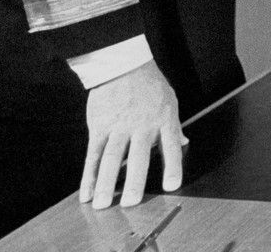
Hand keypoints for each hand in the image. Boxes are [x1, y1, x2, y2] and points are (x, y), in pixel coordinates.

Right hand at [80, 60, 184, 209]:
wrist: (123, 64)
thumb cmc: (149, 85)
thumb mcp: (170, 102)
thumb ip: (174, 127)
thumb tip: (183, 143)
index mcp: (163, 120)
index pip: (171, 147)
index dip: (172, 167)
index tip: (172, 186)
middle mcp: (142, 125)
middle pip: (139, 157)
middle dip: (135, 181)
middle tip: (132, 203)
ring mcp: (119, 126)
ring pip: (112, 158)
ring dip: (107, 183)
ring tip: (104, 204)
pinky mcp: (99, 126)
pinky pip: (93, 154)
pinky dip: (89, 175)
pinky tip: (87, 192)